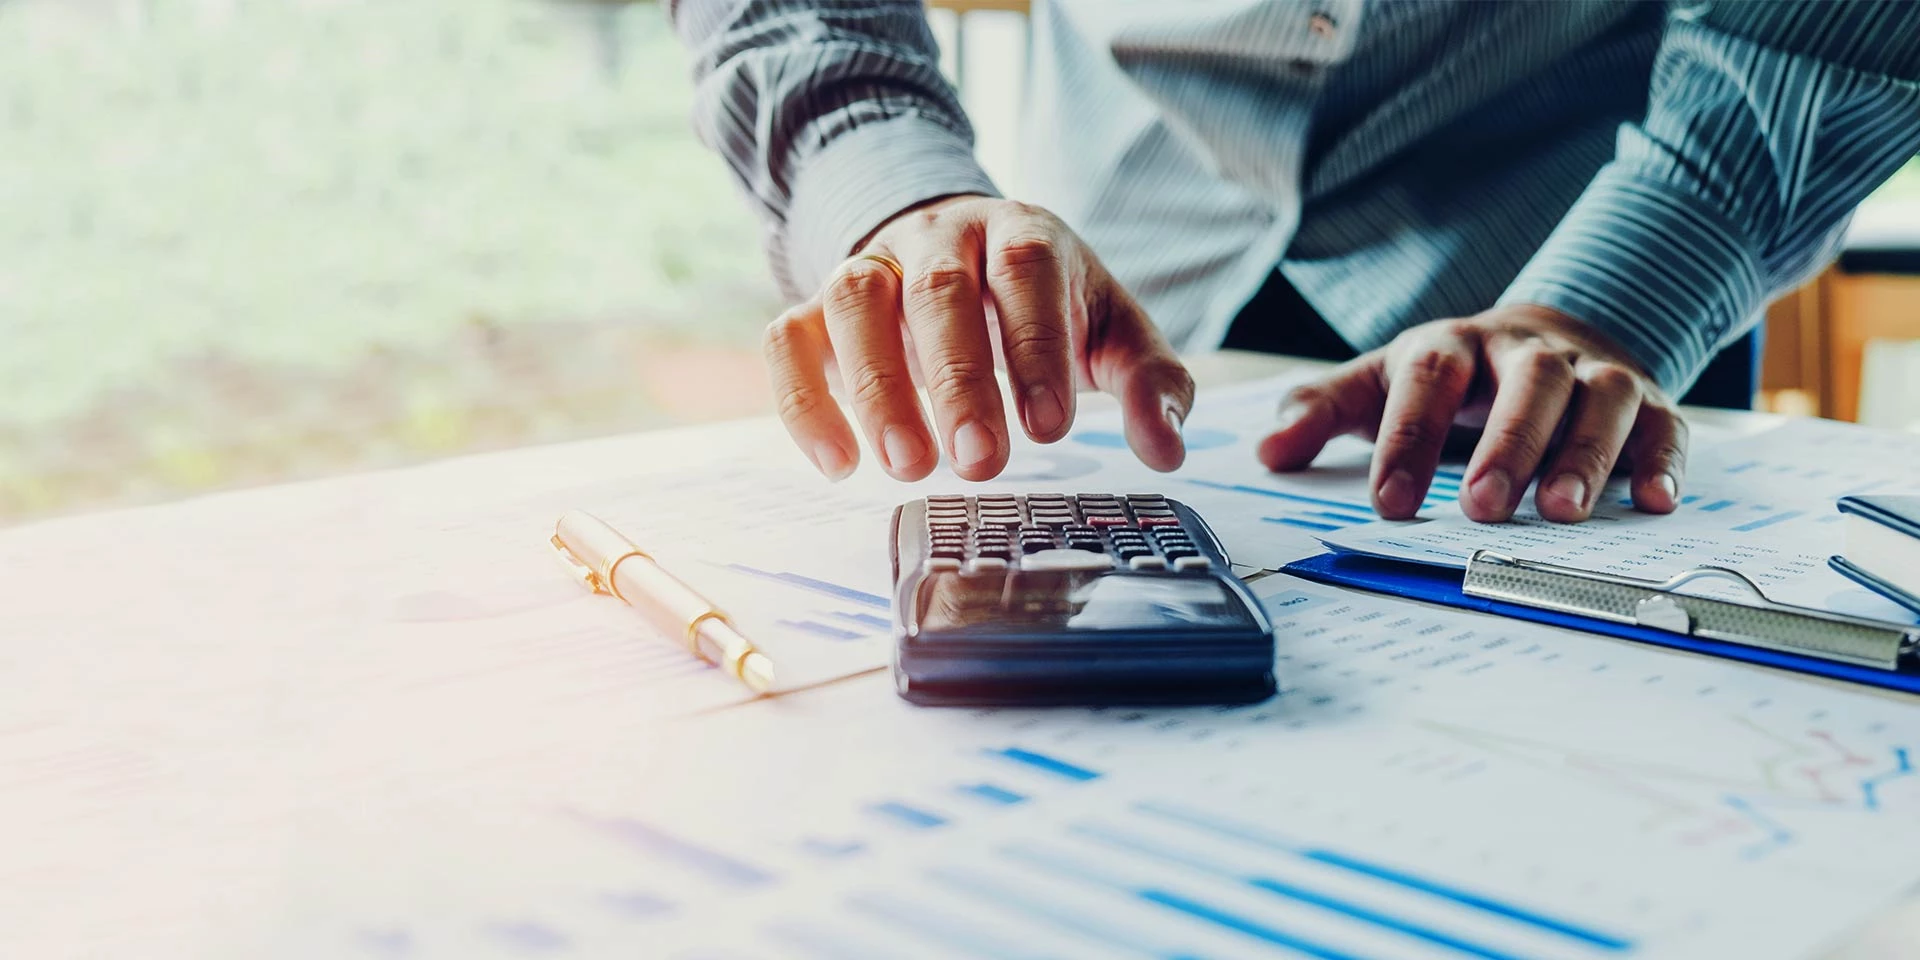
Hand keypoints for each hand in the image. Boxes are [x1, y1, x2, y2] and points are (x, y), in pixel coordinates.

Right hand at [762, 194, 1194, 481]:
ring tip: (907, 466)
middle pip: (938, 293)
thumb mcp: (1109, 327)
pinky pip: (788, 337)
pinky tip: (837, 464)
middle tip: (980, 462)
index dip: (1035, 346)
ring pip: (856, 302)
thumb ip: (1147, 381)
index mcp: (1020, 233)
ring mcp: (872, 266)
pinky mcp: (815, 305)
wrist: (957, 242)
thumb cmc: (1044, 300)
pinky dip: (804, 399)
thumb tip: (1168, 450)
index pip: (1024, 273)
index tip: (1049, 428)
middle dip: (959, 379)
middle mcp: (939, 238)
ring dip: (877, 386)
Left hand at [1256, 304, 1686, 522]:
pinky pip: (1664, 426)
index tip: (1390, 501)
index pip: (1427, 380)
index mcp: (1452, 347)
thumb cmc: (1451, 376)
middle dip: (1506, 446)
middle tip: (1483, 509)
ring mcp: (1594, 375)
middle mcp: (1529, 354)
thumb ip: (1324, 412)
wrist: (1546, 336)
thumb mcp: (1381, 382)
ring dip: (1585, 456)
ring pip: (1599, 402)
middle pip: (1526, 385)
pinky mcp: (1648, 404)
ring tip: (1563, 513)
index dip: (1407, 438)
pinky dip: (1663, 461)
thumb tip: (1269, 451)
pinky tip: (1655, 502)